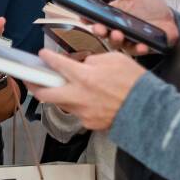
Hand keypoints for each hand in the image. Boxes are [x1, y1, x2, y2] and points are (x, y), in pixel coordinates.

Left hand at [27, 49, 147, 130]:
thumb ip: (93, 61)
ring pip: (61, 103)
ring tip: (59, 88)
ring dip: (57, 95)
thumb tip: (82, 65)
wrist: (148, 109)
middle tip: (30, 80)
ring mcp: (82, 112)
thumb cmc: (134, 82)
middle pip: (45, 93)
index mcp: (85, 77)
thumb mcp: (114, 60)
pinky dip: (78, 105)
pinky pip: (77, 112)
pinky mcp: (88, 123)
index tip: (42, 56)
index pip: (57, 65)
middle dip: (34, 86)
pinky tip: (85, 100)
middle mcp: (79, 96)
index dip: (47, 59)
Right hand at [94, 0, 179, 53]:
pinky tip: (141, 45)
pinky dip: (138, 49)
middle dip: (99, 31)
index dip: (87, 18)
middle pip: (103, 32)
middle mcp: (116, 28)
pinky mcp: (141, 47)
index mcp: (112, 15)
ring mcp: (127, 39)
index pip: (95, 17)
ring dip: (115, 40)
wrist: (170, 17)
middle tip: (99, 28)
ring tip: (118, 34)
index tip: (83, 17)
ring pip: (117, 43)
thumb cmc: (149, 4)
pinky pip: (137, 50)